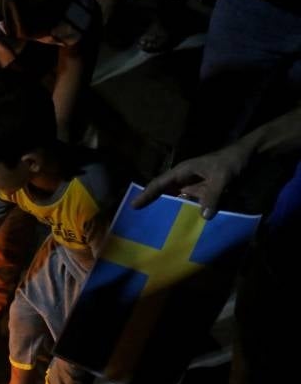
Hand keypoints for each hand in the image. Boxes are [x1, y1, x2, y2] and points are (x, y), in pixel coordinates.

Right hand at [131, 144, 249, 219]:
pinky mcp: (203, 193)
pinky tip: (181, 226)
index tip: (134, 206)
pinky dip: (184, 214)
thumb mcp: (222, 177)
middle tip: (139, 220)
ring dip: (168, 211)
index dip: (146, 194)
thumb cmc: (231, 161)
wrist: (249, 156)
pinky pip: (190, 205)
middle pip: (163, 193)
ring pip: (175, 200)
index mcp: (183, 171)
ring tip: (156, 227)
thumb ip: (212, 196)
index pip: (159, 183)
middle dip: (152, 204)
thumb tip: (204, 217)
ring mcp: (194, 186)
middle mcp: (184, 179)